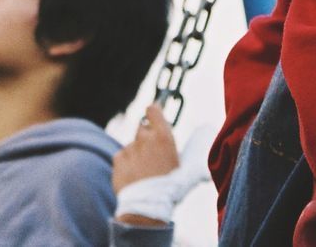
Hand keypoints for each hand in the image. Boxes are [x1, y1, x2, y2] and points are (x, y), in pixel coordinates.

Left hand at [113, 106, 212, 226]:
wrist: (147, 205)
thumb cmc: (171, 188)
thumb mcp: (184, 167)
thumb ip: (178, 149)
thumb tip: (197, 141)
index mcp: (163, 136)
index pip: (153, 110)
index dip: (153, 111)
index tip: (154, 113)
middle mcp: (145, 138)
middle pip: (142, 128)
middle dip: (146, 137)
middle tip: (152, 154)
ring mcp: (130, 147)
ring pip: (133, 145)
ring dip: (137, 153)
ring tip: (144, 172)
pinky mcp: (118, 158)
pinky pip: (122, 155)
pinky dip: (126, 162)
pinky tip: (133, 176)